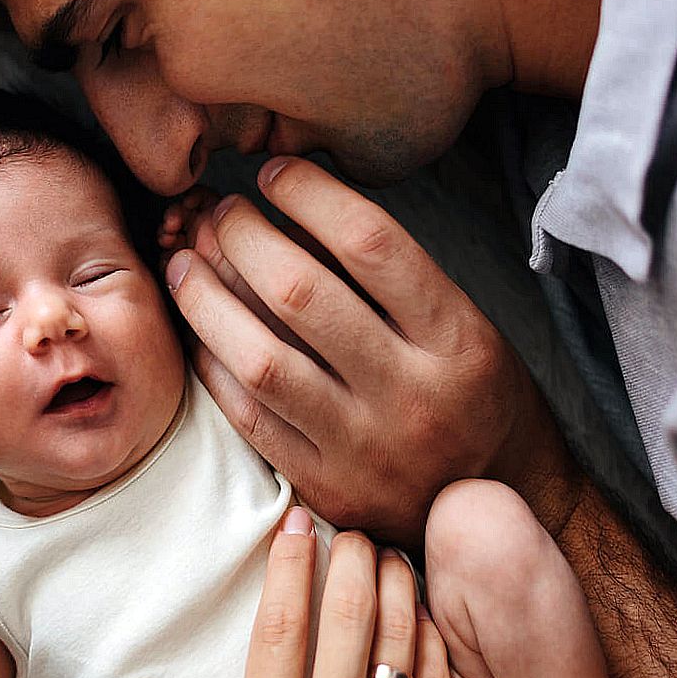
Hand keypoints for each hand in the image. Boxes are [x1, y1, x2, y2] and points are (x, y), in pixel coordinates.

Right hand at [60, 509, 451, 677]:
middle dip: (349, 561)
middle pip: (345, 624)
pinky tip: (422, 616)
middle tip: (347, 526)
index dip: (287, 568)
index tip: (292, 522)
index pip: (278, 636)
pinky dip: (432, 647)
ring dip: (394, 591)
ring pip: (398, 650)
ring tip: (386, 552)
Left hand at [164, 157, 578, 541]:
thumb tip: (293, 208)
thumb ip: (390, 278)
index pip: (371, 245)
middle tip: (223, 214)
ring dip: (208, 300)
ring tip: (186, 262)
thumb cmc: (470, 396)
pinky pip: (248, 417)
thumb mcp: (461, 327)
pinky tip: (198, 327)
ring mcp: (363, 448)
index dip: (310, 196)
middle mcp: (411, 395)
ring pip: (260, 360)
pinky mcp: (324, 486)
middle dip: (245, 238)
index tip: (275, 173)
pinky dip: (213, 363)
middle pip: (302, 296)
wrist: (490, 504)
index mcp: (457, 341)